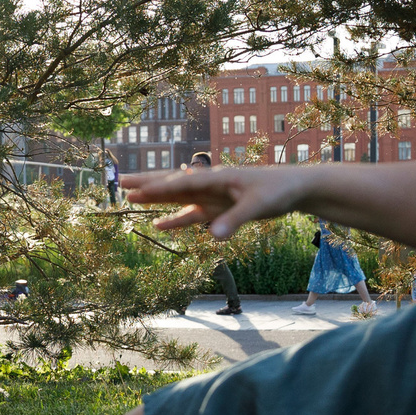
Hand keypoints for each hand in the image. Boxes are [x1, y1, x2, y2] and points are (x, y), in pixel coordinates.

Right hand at [121, 164, 310, 238]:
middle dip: (147, 184)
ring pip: (177, 198)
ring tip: (130, 197)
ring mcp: (213, 197)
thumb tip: (213, 237)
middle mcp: (210, 185)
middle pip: (172, 184)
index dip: (159, 187)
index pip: (182, 183)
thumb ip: (235, 220)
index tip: (136, 188)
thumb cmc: (278, 191)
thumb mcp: (258, 206)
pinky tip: (160, 225)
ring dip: (155, 199)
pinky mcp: (219, 210)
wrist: (294, 190)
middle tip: (120, 181)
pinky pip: (192, 215)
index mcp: (217, 178)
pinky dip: (176, 220)